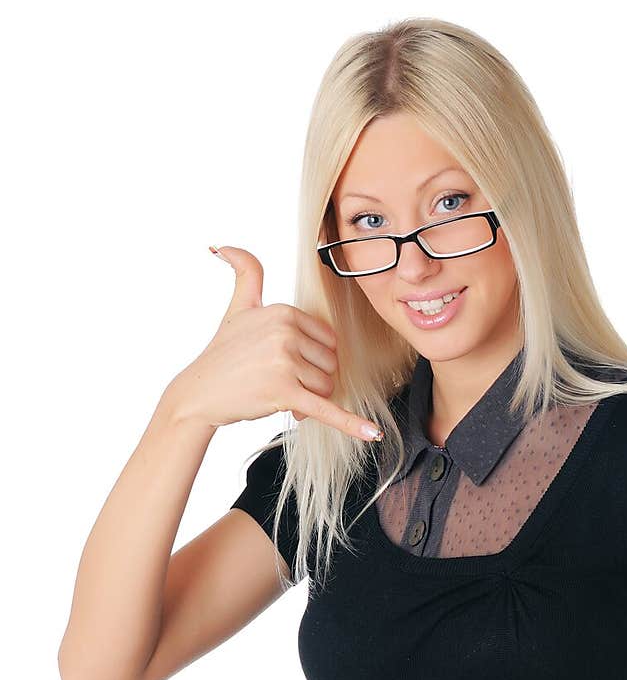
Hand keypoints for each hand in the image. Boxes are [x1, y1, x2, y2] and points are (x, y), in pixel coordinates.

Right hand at [167, 245, 384, 439]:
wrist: (199, 393)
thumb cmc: (223, 355)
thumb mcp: (238, 307)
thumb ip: (244, 273)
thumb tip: (220, 244)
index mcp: (284, 311)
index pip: (329, 341)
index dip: (314, 359)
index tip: (288, 364)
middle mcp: (285, 332)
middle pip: (330, 365)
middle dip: (312, 381)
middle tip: (281, 383)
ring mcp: (284, 362)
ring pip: (327, 388)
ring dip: (310, 400)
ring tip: (280, 396)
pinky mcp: (284, 392)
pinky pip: (326, 410)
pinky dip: (351, 424)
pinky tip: (373, 435)